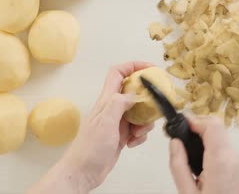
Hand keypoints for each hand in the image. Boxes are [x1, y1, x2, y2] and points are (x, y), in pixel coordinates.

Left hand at [53, 61, 155, 192]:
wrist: (83, 172)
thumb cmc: (89, 148)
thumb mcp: (105, 122)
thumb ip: (119, 103)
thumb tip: (134, 93)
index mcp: (107, 100)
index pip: (119, 72)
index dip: (134, 66)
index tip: (151, 70)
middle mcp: (112, 108)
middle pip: (134, 92)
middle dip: (147, 99)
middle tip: (155, 106)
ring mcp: (117, 122)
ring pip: (139, 112)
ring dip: (144, 122)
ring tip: (137, 133)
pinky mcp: (121, 135)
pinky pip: (138, 129)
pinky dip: (139, 136)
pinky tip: (131, 143)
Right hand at [169, 116, 238, 193]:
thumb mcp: (187, 192)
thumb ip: (178, 165)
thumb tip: (175, 143)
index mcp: (220, 160)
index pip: (211, 124)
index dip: (193, 120)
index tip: (178, 125)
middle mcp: (232, 157)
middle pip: (216, 126)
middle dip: (197, 126)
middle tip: (179, 136)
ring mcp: (237, 162)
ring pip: (220, 135)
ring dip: (203, 136)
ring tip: (186, 149)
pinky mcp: (237, 168)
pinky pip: (223, 147)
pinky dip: (210, 145)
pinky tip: (198, 159)